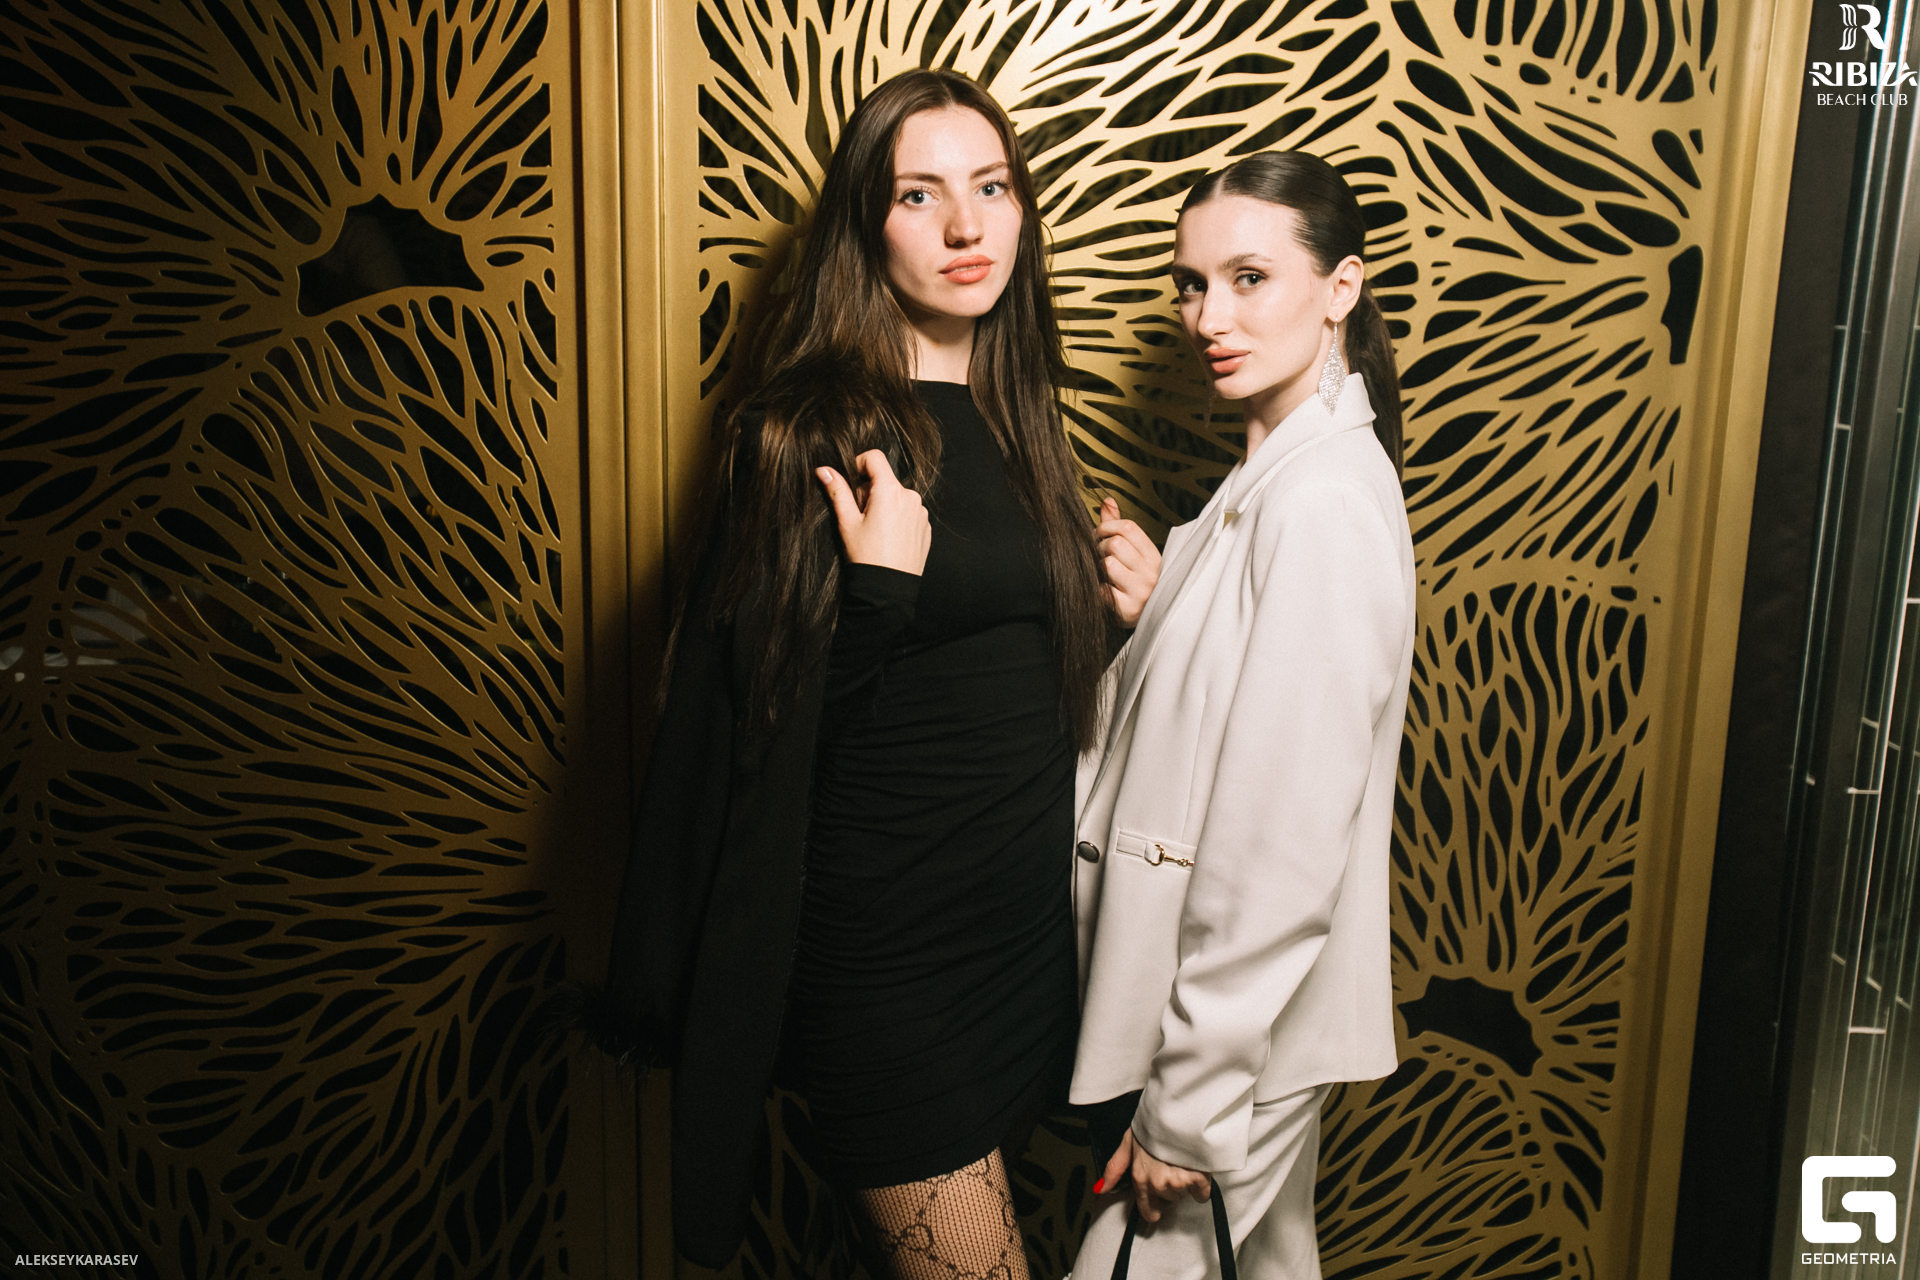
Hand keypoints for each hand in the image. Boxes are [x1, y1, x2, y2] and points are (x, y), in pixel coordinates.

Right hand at [816, 450, 930, 574]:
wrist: (888, 589)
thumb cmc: (866, 557)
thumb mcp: (847, 522)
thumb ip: (837, 491)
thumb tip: (823, 470)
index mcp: (890, 491)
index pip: (874, 457)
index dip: (858, 464)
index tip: (851, 482)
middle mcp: (911, 497)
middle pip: (885, 479)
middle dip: (869, 491)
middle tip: (860, 516)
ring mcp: (921, 512)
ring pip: (897, 496)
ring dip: (884, 504)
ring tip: (874, 531)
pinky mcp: (925, 526)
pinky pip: (909, 512)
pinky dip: (897, 518)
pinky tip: (887, 538)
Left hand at [1095, 1129, 1210, 1223]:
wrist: (1177, 1110)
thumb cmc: (1154, 1123)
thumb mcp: (1128, 1142)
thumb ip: (1115, 1168)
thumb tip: (1102, 1188)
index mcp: (1140, 1177)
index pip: (1148, 1211)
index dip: (1155, 1203)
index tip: (1159, 1196)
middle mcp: (1157, 1183)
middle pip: (1169, 1200)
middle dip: (1171, 1186)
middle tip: (1171, 1164)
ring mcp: (1177, 1181)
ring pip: (1184, 1195)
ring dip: (1186, 1183)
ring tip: (1182, 1161)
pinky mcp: (1197, 1178)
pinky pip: (1202, 1194)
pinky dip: (1202, 1186)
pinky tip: (1197, 1169)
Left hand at [1097, 497, 1159, 627]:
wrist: (1141, 621)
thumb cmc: (1131, 583)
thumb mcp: (1131, 554)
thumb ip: (1118, 527)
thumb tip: (1107, 501)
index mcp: (1154, 557)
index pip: (1128, 528)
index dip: (1107, 527)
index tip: (1099, 535)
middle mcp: (1151, 574)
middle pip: (1115, 544)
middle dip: (1099, 547)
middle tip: (1097, 557)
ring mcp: (1140, 593)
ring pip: (1108, 565)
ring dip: (1097, 568)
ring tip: (1101, 575)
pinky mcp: (1126, 609)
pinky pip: (1102, 588)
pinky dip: (1096, 588)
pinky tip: (1101, 591)